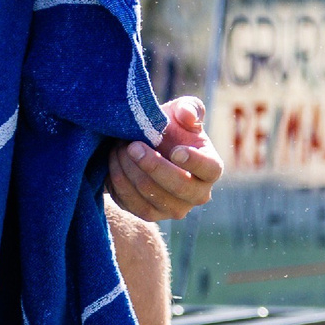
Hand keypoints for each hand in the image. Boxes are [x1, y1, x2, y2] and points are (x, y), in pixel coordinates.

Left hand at [107, 96, 222, 221]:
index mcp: (210, 168)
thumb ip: (189, 108)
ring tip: (119, 148)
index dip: (194, 162)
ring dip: (131, 170)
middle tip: (132, 145)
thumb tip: (188, 116)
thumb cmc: (169, 127)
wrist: (144, 145)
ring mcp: (174, 209)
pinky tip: (114, 162)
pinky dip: (119, 181)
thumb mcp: (179, 111)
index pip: (209, 169)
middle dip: (153, 165)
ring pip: (151, 194)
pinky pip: (132, 203)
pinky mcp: (150, 215)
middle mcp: (198, 195)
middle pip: (178, 186)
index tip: (175, 150)